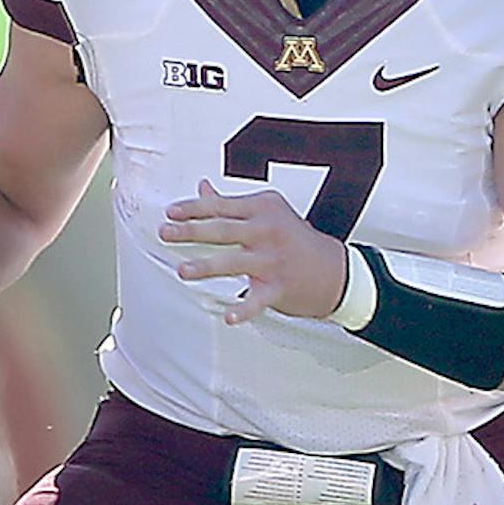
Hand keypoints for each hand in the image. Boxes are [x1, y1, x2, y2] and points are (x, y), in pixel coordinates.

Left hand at [159, 179, 347, 323]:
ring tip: (183, 271)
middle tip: (166, 233)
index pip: (221, 206)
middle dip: (191, 231)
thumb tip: (202, 188)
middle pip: (223, 230)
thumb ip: (231, 204)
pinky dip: (244, 309)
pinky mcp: (280, 286)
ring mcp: (274, 260)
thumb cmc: (295, 239)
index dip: (192, 208)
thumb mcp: (267, 213)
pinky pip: (258, 299)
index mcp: (263, 208)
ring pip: (234, 262)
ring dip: (207, 266)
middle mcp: (268, 231)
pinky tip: (229, 316)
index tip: (170, 212)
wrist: (337, 271)